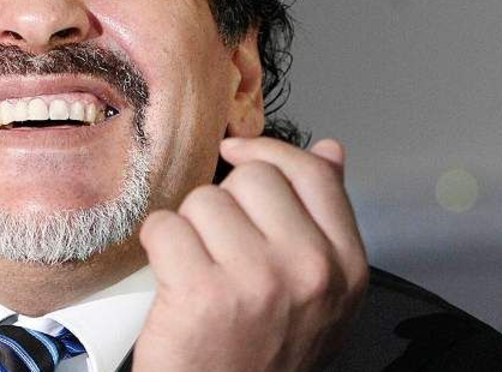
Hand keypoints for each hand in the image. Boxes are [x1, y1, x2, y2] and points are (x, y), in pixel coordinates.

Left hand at [133, 138, 368, 371]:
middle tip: (220, 249)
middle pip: (252, 178)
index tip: (238, 152)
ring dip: (189, 228)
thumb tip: (330, 151)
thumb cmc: (262, 357)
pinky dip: (156, 247)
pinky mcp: (201, 292)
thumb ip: (324, 221)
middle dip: (224, 203)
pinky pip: (163, 226)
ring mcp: (257, 279)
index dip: (268, 152)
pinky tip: (171, 280)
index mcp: (345, 266)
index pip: (312, 173)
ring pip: (203, 199)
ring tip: (198, 270)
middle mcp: (309, 269)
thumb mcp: (318, 294)